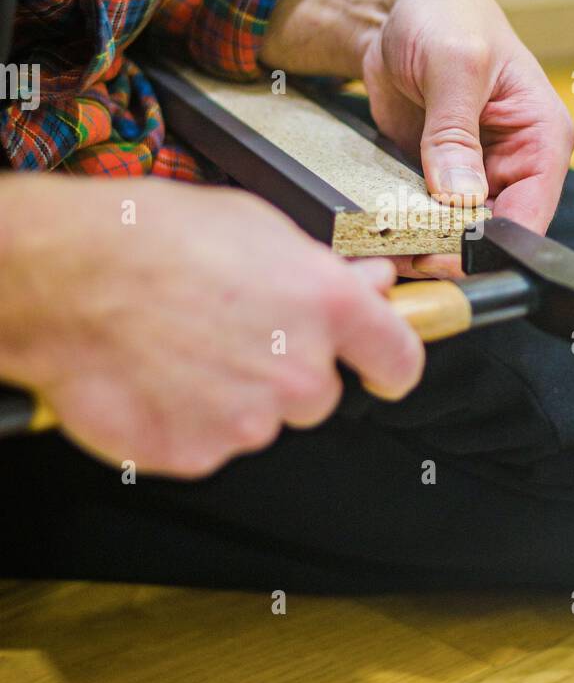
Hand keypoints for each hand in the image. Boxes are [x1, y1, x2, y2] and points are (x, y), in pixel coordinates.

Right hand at [0, 176, 423, 475]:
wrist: (64, 281)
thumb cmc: (151, 239)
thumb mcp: (256, 227)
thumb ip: (322, 269)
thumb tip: (370, 284)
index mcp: (326, 307)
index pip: (400, 359)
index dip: (389, 361)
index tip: (380, 363)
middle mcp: (299, 373)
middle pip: (320, 395)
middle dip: (288, 372)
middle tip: (234, 333)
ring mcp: (249, 423)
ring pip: (262, 420)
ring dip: (234, 396)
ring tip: (183, 347)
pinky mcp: (199, 455)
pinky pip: (210, 444)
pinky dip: (188, 420)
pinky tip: (158, 377)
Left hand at [261, 0, 573, 272]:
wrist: (396, 2)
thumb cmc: (445, 13)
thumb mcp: (455, 64)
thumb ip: (457, 133)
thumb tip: (461, 199)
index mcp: (541, 138)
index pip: (530, 216)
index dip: (491, 246)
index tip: (444, 256)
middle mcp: (515, 164)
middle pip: (491, 236)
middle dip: (451, 251)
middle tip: (404, 256)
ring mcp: (474, 174)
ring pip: (456, 234)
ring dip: (422, 243)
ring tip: (385, 245)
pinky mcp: (435, 176)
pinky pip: (423, 217)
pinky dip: (402, 226)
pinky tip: (377, 229)